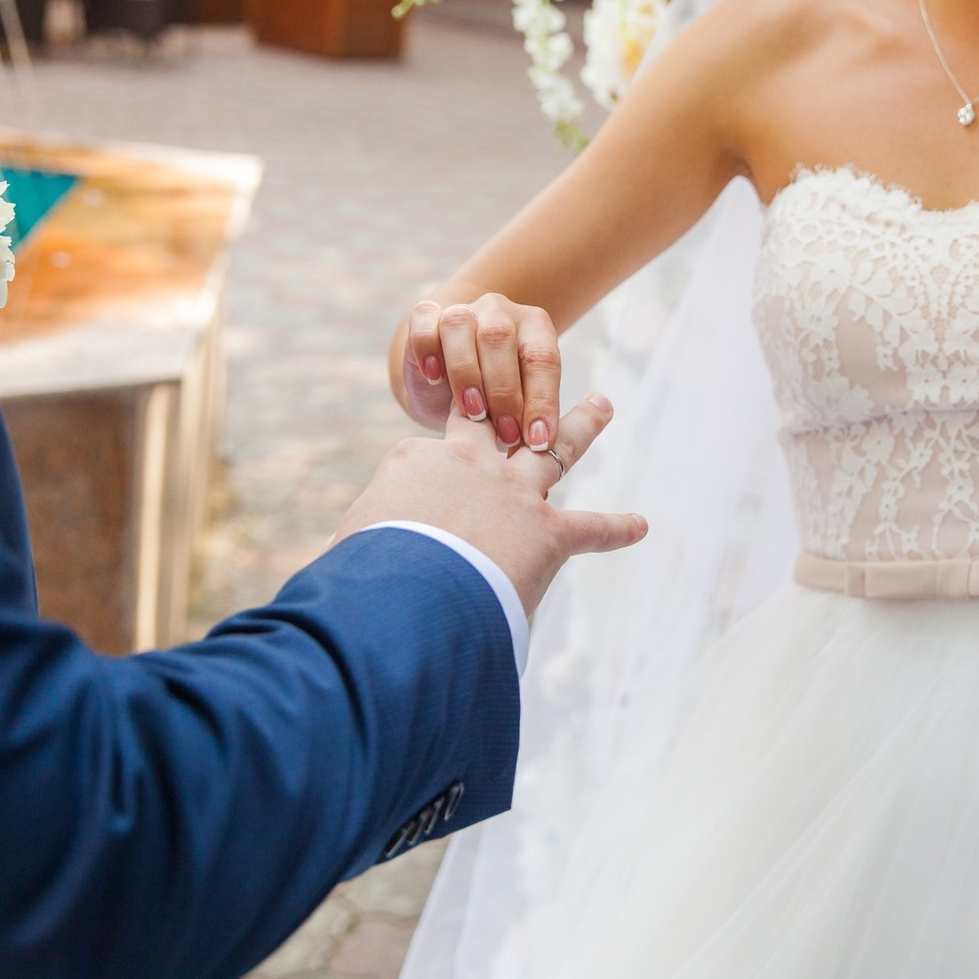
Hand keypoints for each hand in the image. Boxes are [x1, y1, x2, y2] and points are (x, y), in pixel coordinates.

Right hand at [337, 394, 642, 615]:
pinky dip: (617, 529)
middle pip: (494, 422)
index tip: (408, 512)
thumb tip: (336, 569)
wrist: (410, 590)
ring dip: (581, 425)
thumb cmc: (366, 572)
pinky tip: (641, 526)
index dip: (421, 480)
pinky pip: (591, 528)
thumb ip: (357, 546)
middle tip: (525, 388)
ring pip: (555, 448)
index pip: (423, 460)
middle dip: (511, 401)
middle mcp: (472, 466)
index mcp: (417, 464)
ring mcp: (515, 494)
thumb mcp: (350, 547)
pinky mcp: (549, 535)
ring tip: (604, 403)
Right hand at [400, 293, 562, 453]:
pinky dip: (427, 348)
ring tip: (473, 413)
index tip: (539, 441)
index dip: (542, 400)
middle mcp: (499, 311)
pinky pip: (424, 321)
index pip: (543, 358)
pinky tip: (433, 377)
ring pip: (460, 326)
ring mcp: (461, 310)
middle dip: (504, 391)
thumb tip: (539, 445)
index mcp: (534, 326)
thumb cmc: (492, 400)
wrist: (446, 388)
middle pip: (500, 338)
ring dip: (466, 373)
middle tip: (505, 434)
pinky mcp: (425, 316)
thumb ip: (528, 417)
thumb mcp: (516, 408)